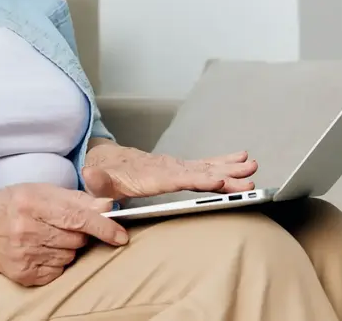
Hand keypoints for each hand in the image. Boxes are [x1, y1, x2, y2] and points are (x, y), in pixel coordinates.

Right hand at [0, 183, 128, 286]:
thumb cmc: (12, 206)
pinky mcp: (25, 275)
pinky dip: (57, 260)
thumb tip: (108, 204)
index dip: (103, 226)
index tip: (120, 234)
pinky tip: (41, 249)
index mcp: (31, 202)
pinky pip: (59, 270)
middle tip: (64, 224)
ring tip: (48, 235)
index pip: (77, 217)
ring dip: (68, 246)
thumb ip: (76, 197)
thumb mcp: (39, 190)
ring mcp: (25, 255)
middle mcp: (26, 230)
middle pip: (76, 238)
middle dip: (80, 232)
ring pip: (70, 255)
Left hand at [82, 141, 256, 199]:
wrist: (105, 161)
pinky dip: (223, 161)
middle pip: (199, 171)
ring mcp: (175, 166)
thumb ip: (96, 181)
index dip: (198, 179)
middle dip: (224, 173)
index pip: (178, 178)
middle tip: (248, 175)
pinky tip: (240, 159)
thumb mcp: (97, 182)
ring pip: (206, 166)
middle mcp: (167, 168)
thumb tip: (88, 174)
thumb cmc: (104, 177)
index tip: (219, 180)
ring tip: (253, 166)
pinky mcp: (179, 169)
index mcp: (151, 176)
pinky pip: (204, 165)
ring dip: (230, 167)